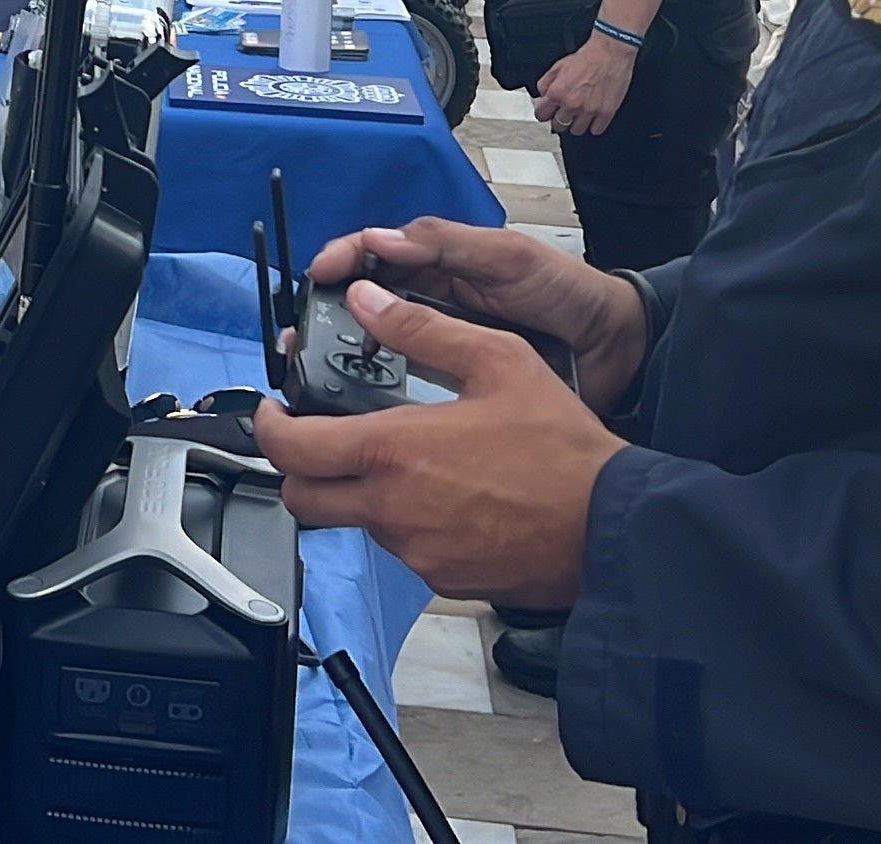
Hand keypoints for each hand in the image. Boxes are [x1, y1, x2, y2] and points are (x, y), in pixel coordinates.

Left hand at [252, 283, 625, 606]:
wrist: (612, 527)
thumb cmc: (564, 451)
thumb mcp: (498, 362)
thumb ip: (423, 330)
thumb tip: (367, 301)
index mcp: (394, 451)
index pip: (291, 448)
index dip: (268, 427)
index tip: (274, 411)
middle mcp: (392, 509)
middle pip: (303, 498)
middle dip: (300, 468)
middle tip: (320, 440)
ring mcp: (415, 551)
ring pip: (355, 523)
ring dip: (360, 494)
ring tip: (407, 461)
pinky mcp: (441, 578)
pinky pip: (402, 548)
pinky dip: (407, 522)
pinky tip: (447, 496)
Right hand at [308, 219, 650, 413]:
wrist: (618, 349)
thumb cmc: (568, 291)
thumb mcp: (510, 258)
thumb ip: (449, 246)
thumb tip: (380, 242)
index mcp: (438, 262)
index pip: (372, 255)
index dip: (339, 261)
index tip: (317, 277)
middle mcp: (428, 302)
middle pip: (358, 304)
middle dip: (323, 316)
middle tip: (299, 339)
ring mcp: (437, 347)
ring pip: (371, 348)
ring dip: (338, 360)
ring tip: (313, 380)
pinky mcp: (451, 387)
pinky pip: (401, 389)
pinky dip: (372, 398)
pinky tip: (354, 414)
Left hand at [534, 32, 638, 135]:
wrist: (611, 52)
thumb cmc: (588, 57)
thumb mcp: (558, 66)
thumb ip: (546, 83)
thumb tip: (542, 96)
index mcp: (557, 92)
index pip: (541, 116)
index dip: (545, 114)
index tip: (549, 113)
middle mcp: (571, 104)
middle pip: (559, 126)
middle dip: (560, 119)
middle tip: (566, 112)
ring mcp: (589, 110)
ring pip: (577, 131)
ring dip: (577, 123)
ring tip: (581, 113)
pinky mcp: (606, 113)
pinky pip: (596, 130)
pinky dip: (595, 125)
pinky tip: (594, 116)